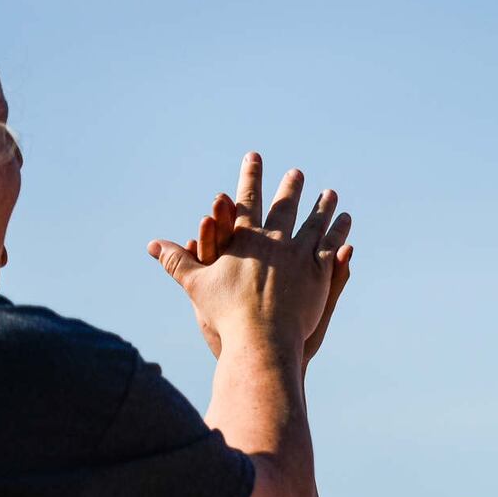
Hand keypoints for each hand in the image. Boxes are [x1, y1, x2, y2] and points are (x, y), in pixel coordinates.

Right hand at [148, 152, 351, 360]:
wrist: (261, 339)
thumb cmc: (224, 315)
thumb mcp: (196, 285)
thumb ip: (176, 261)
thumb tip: (152, 245)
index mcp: (245, 239)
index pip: (247, 200)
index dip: (250, 176)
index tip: (254, 157)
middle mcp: (274, 240)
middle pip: (286, 206)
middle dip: (291, 187)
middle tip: (297, 173)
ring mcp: (299, 255)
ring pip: (315, 223)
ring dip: (323, 206)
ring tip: (330, 194)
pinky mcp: (318, 273)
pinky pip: (332, 246)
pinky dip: (339, 231)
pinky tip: (344, 221)